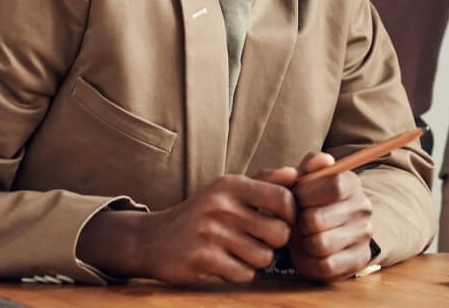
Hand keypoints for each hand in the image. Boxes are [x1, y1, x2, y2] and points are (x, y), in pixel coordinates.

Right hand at [77, 168, 298, 284]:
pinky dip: (240, 273)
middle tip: (262, 241)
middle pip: (279, 233)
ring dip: (257, 260)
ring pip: (264, 257)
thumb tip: (295, 173)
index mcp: (232, 185)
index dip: (292, 215)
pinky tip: (227, 264)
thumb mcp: (228, 189)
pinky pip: (243, 275)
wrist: (153, 239)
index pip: (283, 198)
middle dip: (276, 242)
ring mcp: (211, 234)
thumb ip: (264, 181)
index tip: (284, 222)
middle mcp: (222, 206)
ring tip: (242, 252)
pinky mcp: (201, 260)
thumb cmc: (202, 212)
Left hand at [289, 151, 373, 280]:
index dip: (307, 194)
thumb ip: (311, 164)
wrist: (330, 227)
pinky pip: (325, 267)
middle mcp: (363, 207)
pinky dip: (309, 262)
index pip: (333, 185)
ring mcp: (364, 235)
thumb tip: (324, 160)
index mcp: (352, 182)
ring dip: (303, 244)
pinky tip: (308, 253)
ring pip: (320, 245)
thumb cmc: (312, 200)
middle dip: (299, 222)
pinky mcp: (359, 260)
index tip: (297, 198)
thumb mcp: (308, 178)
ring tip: (302, 236)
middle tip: (297, 221)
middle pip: (318, 219)